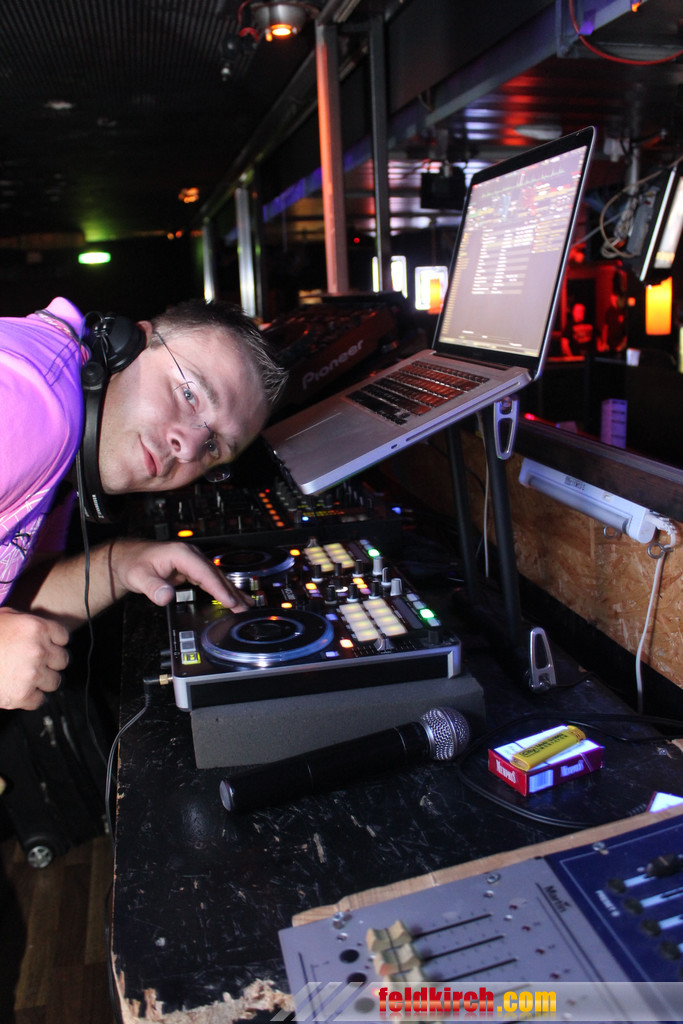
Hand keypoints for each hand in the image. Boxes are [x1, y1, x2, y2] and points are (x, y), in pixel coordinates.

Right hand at [0, 607, 69, 709]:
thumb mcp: (5, 617)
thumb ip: (26, 622)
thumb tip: (41, 630)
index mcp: (37, 628)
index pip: (63, 637)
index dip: (54, 643)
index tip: (48, 647)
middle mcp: (39, 650)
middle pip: (62, 660)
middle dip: (51, 662)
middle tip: (37, 664)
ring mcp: (32, 673)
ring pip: (55, 682)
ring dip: (43, 681)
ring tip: (28, 678)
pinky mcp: (22, 695)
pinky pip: (39, 700)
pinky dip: (30, 698)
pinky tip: (19, 691)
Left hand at [108, 540, 252, 611]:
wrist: (128, 558)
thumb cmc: (133, 564)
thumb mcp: (139, 577)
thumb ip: (152, 587)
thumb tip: (165, 596)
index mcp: (182, 554)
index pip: (205, 573)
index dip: (219, 589)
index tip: (230, 602)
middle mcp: (190, 555)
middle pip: (216, 575)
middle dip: (231, 592)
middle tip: (245, 608)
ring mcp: (192, 561)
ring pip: (216, 577)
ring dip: (231, 591)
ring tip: (246, 605)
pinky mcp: (192, 569)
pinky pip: (210, 579)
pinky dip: (222, 589)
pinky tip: (231, 598)